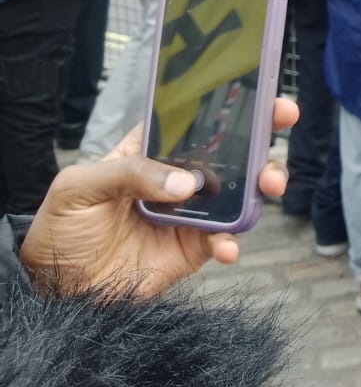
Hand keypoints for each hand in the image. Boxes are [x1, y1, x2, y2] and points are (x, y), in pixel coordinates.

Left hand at [19, 99, 295, 297]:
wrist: (57, 289)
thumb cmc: (61, 229)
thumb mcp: (80, 187)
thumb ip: (129, 173)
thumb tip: (186, 183)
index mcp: (150, 152)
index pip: (194, 122)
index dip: (230, 106)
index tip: (263, 97)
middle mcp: (176, 179)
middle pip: (231, 153)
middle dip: (262, 140)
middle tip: (278, 134)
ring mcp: (190, 214)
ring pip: (240, 194)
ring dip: (261, 187)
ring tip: (269, 186)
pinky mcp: (193, 248)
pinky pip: (225, 239)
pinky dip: (233, 241)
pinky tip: (227, 245)